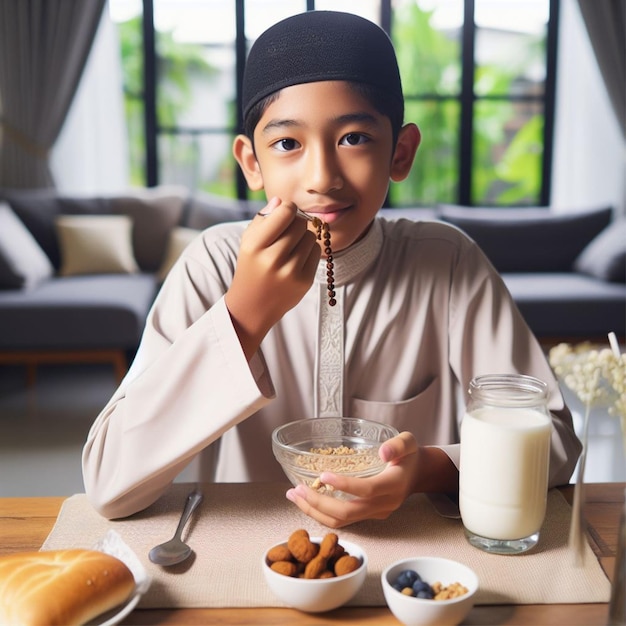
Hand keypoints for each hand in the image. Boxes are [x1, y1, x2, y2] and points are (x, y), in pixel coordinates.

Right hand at [225, 197, 320, 357]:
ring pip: (310, 237)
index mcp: (255, 245)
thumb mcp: (248, 241)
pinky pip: (316, 252)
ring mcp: (290, 272)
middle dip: (296, 223)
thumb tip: (281, 201)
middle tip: (288, 231)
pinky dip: (309, 251)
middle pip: (300, 224)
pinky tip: (296, 258)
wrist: (253, 305)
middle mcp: (273, 259)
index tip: (285, 213)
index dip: (288, 208)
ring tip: (290, 247)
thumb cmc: (251, 266)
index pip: (285, 212)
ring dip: (303, 237)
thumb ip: (263, 218)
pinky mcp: (304, 281)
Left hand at [285, 432, 419, 527]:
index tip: (323, 476)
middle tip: (297, 489)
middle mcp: (384, 504)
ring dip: (315, 511)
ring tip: (293, 496)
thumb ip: (398, 445)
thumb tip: (384, 451)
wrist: (418, 474)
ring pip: (342, 521)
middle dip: (319, 503)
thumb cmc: (410, 455)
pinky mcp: (368, 516)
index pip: (367, 490)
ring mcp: (376, 513)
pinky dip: (322, 513)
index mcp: (393, 485)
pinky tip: (306, 501)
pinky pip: (343, 520)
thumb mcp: (409, 442)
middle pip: (348, 512)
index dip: (344, 485)